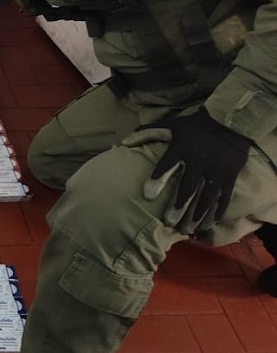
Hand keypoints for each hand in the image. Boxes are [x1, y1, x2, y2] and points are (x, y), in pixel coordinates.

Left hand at [121, 108, 251, 233]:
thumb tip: (122, 142)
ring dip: (197, 214)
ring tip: (187, 230)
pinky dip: (217, 211)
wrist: (229, 123)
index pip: (167, 165)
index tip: (147, 195)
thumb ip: (146, 134)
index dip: (157, 179)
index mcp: (181, 148)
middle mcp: (199, 160)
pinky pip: (224, 196)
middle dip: (178, 206)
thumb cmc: (193, 127)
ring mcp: (216, 169)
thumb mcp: (170, 126)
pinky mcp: (229, 176)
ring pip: (206, 196)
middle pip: (188, 187)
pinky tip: (209, 224)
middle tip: (168, 222)